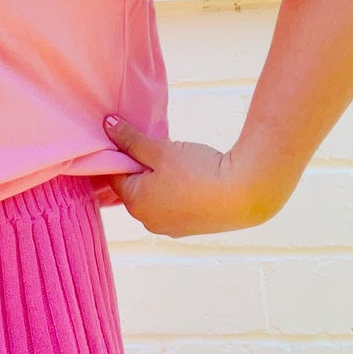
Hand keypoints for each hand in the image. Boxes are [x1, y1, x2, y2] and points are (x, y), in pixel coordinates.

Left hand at [98, 113, 265, 237]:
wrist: (245, 194)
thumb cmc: (198, 171)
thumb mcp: (160, 150)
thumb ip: (131, 139)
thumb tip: (107, 125)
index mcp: (135, 203)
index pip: (115, 175)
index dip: (121, 155)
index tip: (133, 139)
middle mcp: (148, 222)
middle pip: (134, 188)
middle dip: (141, 168)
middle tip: (159, 149)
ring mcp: (170, 228)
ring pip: (154, 198)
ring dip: (159, 180)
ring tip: (178, 163)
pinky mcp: (190, 229)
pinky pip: (173, 207)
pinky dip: (175, 192)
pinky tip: (191, 178)